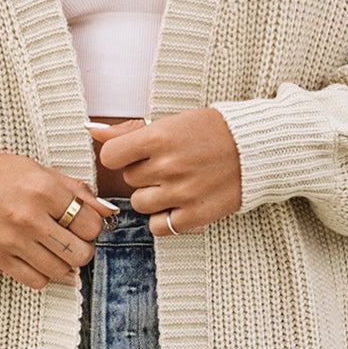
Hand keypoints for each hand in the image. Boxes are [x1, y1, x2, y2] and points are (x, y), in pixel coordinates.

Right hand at [0, 148, 117, 289]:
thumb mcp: (41, 171)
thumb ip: (77, 191)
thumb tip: (108, 212)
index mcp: (43, 190)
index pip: (91, 224)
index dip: (92, 226)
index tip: (82, 222)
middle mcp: (29, 218)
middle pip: (80, 253)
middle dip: (82, 248)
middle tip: (72, 239)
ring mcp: (12, 241)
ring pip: (60, 271)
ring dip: (64, 264)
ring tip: (55, 249)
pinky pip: (35, 281)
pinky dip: (44, 275)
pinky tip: (40, 260)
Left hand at [88, 109, 241, 234]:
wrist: (255, 150)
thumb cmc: (211, 132)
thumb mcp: (171, 122)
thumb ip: (128, 130)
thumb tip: (92, 131)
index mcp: (160, 137)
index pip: (110, 157)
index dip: (121, 156)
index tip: (137, 154)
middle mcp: (168, 166)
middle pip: (128, 180)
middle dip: (143, 173)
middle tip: (170, 164)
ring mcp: (181, 193)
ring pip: (140, 204)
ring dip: (153, 196)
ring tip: (177, 183)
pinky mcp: (194, 216)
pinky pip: (158, 226)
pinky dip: (165, 218)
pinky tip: (181, 203)